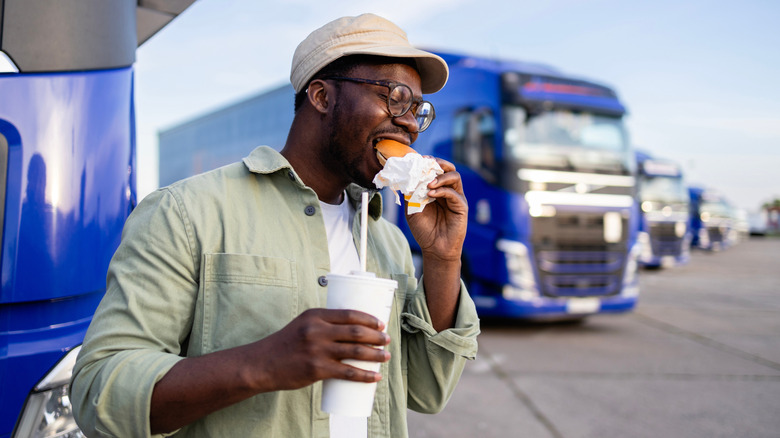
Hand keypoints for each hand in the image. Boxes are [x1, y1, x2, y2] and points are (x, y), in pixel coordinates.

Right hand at [250, 308, 390, 391]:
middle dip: (377, 337)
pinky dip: (364, 375)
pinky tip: (375, 376)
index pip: (350, 313)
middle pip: (356, 332)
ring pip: (355, 352)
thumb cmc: (286, 344)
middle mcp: (317, 330)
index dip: (369, 319)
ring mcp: (317, 350)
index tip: (381, 324)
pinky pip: (347, 373)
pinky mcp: (316, 369)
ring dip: (375, 355)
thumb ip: (324, 325)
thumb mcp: (303, 325)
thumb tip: (352, 330)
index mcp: (315, 315)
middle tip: (387, 340)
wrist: (263, 364)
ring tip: (386, 357)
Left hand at [405, 158, 467, 261]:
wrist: (435, 248)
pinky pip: (454, 193)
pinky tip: (430, 194)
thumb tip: (405, 177)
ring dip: (440, 176)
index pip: (436, 170)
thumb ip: (410, 193)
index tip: (418, 159)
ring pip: (454, 176)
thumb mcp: (412, 208)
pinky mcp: (461, 207)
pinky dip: (442, 190)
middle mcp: (448, 190)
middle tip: (426, 163)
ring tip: (428, 182)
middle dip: (438, 163)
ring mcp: (456, 197)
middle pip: (448, 168)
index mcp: (437, 189)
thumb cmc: (424, 229)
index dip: (428, 163)